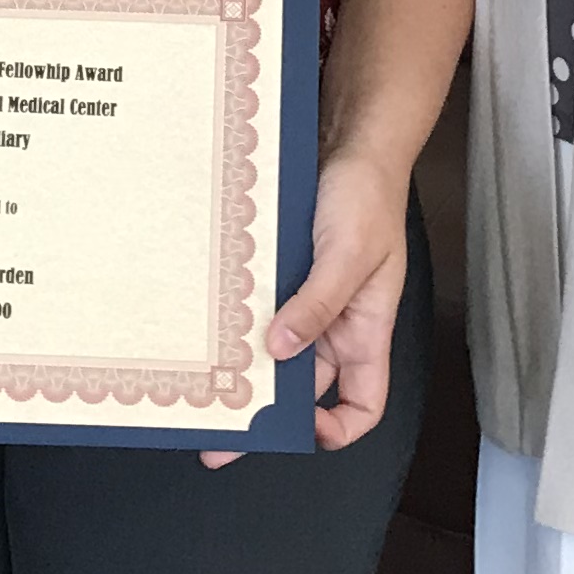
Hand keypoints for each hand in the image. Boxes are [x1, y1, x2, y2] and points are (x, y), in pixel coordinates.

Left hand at [201, 148, 410, 469]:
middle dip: (266, 411)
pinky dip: (235, 325)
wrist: (350, 142)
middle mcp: (336, 324)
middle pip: (303, 388)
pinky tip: (207, 330)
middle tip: (218, 432)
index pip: (362, 405)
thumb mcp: (349, 254)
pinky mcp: (281, 277)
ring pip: (274, 351)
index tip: (300, 431)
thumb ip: (319, 303)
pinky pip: (257, 312)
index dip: (337, 429)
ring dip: (245, 368)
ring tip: (204, 386)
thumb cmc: (368, 196)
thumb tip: (283, 349)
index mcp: (366, 330)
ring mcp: (306, 301)